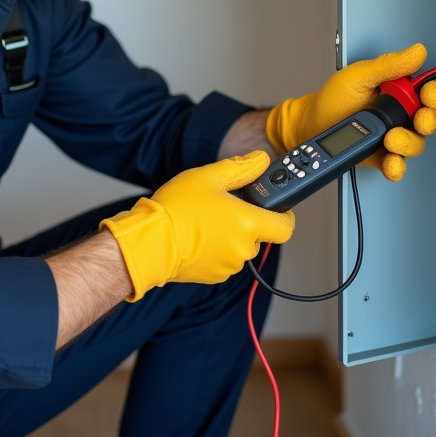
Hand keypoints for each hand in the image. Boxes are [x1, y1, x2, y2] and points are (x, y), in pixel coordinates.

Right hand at [100, 151, 294, 301]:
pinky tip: (197, 236)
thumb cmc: (176, 209)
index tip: (275, 207)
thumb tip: (260, 160)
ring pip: (240, 247)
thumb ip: (241, 168)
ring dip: (230, 236)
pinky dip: (216, 249)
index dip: (284, 215)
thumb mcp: (208, 177)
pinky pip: (224, 260)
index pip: (286, 226)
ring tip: (205, 221)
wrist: (149, 242)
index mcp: (248, 223)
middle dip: (246, 221)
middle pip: (259, 234)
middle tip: (224, 207)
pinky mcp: (214, 276)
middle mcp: (243, 248)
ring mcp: (229, 265)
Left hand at [266, 43, 435, 181]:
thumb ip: (388, 65)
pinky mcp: (381, 156)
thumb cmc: (333, 99)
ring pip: (415, 143)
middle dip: (428, 121)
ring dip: (409, 143)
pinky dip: (397, 166)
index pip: (426, 92)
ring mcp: (392, 136)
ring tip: (392, 139)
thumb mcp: (359, 76)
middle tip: (418, 120)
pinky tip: (392, 162)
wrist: (310, 125)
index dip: (432, 94)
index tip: (428, 94)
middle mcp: (398, 114)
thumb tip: (416, 52)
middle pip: (428, 120)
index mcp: (397, 91)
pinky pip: (397, 164)